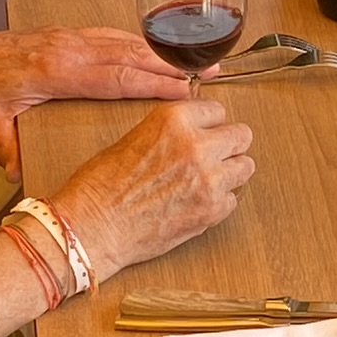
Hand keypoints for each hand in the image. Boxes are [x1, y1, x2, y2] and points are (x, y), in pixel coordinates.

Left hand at [0, 22, 187, 175]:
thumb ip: (7, 149)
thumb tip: (20, 180)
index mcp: (54, 70)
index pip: (115, 76)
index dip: (153, 83)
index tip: (186, 92)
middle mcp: (67, 47)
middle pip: (130, 54)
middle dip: (171, 65)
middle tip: (209, 73)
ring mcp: (67, 37)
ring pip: (124, 41)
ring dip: (160, 51)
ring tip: (195, 62)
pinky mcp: (65, 34)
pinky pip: (110, 36)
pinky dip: (138, 43)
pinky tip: (156, 53)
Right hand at [52, 97, 256, 275]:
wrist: (91, 227)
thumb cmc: (100, 186)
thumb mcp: (134, 137)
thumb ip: (171, 131)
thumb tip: (195, 133)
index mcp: (174, 119)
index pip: (217, 110)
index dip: (209, 124)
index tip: (205, 132)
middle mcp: (196, 145)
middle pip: (241, 135)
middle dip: (228, 145)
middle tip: (214, 155)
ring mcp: (208, 179)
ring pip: (245, 166)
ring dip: (229, 172)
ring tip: (207, 180)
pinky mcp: (211, 211)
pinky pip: (232, 200)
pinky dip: (219, 202)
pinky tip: (196, 203)